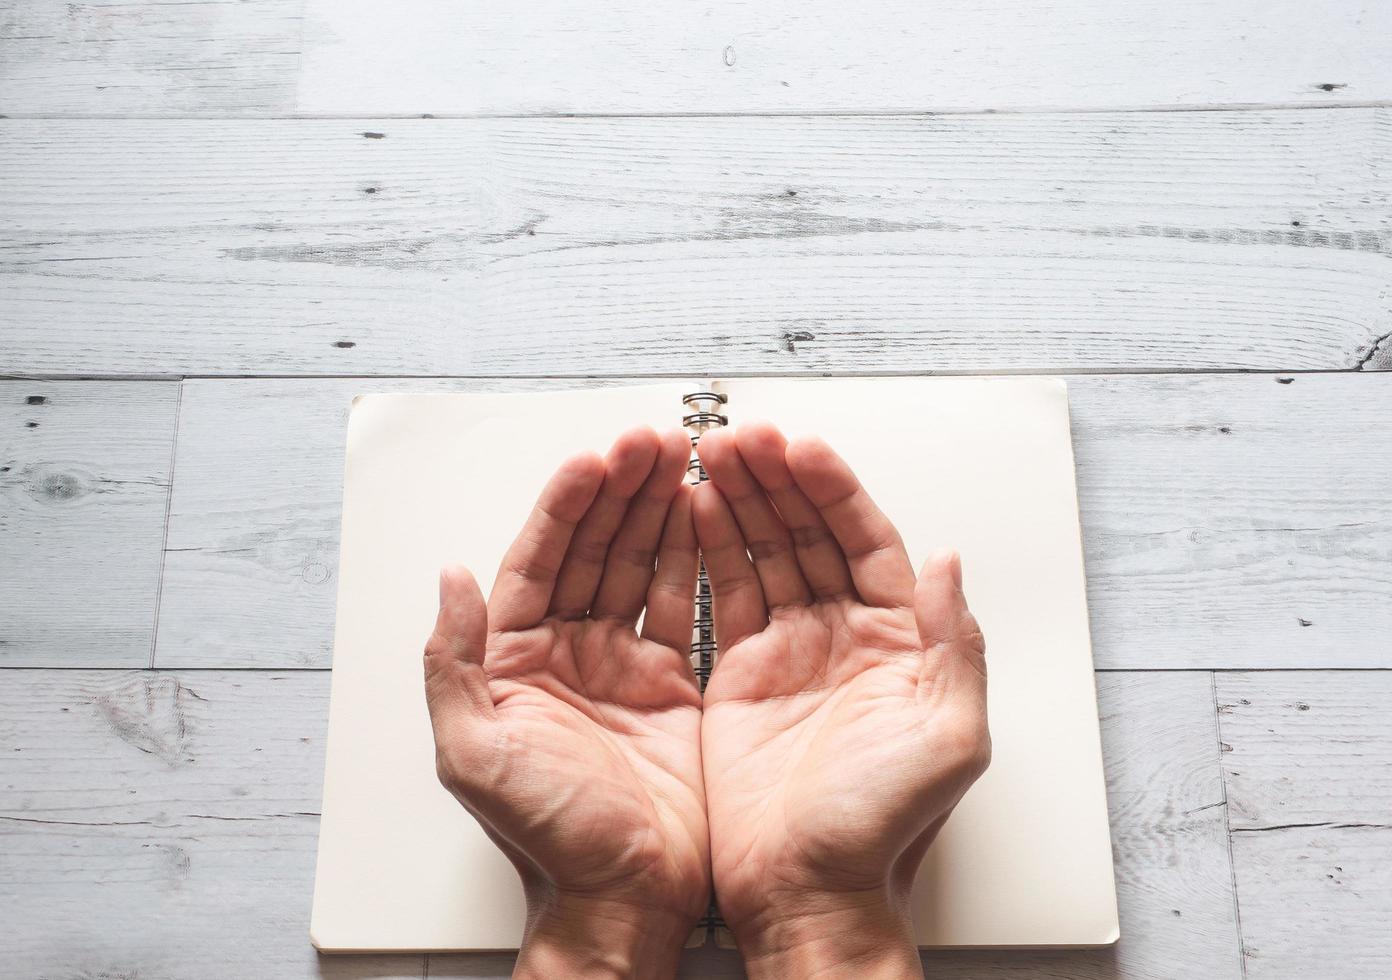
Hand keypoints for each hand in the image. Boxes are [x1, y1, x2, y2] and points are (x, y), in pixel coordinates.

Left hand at [424, 427, 708, 978]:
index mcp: (514, 661)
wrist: (623, 900)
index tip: (595, 461)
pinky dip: (692, 558)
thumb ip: (454, 664)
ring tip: (680, 459)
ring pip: (638, 565)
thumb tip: (450, 578)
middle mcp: (567, 653)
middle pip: (592, 550)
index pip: (540, 560)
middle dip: (620, 491)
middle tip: (649, 442)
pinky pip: (681, 604)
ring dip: (657, 510)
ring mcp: (620, 665)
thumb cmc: (546, 840)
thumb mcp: (475, 754)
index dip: (567, 507)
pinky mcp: (670, 685)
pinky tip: (703, 517)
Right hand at [693, 423, 990, 979]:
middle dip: (778, 480)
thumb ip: (955, 645)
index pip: (867, 541)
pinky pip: (726, 592)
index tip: (802, 449)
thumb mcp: (948, 739)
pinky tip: (696, 509)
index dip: (835, 491)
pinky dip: (709, 547)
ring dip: (743, 500)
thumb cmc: (879, 830)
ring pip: (766, 552)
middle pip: (811, 534)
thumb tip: (951, 561)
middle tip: (745, 436)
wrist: (805, 894)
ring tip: (712, 453)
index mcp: (899, 642)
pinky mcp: (742, 673)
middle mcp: (845, 636)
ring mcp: (792, 651)